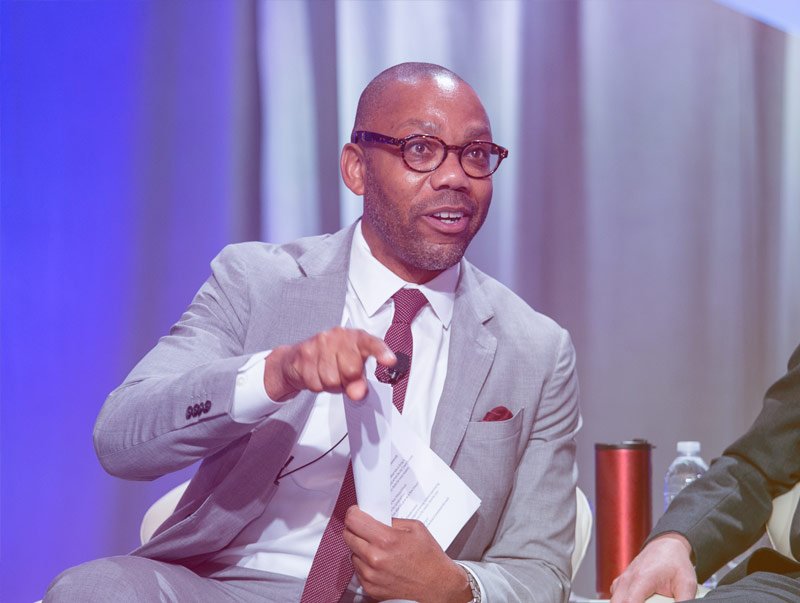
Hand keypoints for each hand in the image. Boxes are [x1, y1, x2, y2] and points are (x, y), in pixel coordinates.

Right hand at [264, 327, 395, 401]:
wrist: (298, 358)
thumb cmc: (332, 361)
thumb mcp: (352, 369)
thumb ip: (360, 381)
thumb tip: (358, 393)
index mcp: (356, 337)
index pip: (371, 343)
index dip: (381, 352)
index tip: (390, 361)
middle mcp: (339, 336)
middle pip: (351, 370)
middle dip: (347, 381)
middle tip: (342, 377)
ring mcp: (320, 342)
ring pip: (332, 379)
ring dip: (331, 385)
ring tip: (328, 375)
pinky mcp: (304, 354)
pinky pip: (316, 383)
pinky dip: (317, 385)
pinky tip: (316, 375)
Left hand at [342, 506, 472, 602]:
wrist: (439, 588)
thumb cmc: (430, 560)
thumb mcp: (416, 528)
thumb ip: (392, 520)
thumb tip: (376, 516)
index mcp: (386, 540)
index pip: (353, 521)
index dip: (354, 513)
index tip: (357, 512)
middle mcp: (375, 558)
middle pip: (347, 536)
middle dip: (356, 529)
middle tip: (368, 529)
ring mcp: (371, 576)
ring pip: (352, 553)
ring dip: (361, 548)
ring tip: (379, 549)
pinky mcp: (370, 588)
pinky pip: (358, 570)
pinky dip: (365, 564)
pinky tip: (381, 563)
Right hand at [610, 533, 697, 602]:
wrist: (666, 546)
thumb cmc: (675, 562)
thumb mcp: (687, 584)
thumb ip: (685, 601)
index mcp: (642, 578)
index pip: (629, 601)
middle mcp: (628, 578)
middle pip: (616, 602)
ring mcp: (622, 580)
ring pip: (615, 600)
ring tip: (647, 601)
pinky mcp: (620, 583)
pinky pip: (616, 597)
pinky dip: (624, 601)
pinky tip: (639, 600)